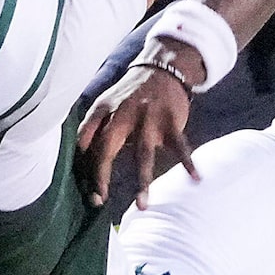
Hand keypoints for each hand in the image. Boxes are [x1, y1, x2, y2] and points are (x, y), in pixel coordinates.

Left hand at [74, 52, 203, 206]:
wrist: (161, 69)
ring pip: (143, 154)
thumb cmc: (129, 95)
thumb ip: (93, 128)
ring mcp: (148, 118)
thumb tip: (80, 160)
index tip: (82, 186)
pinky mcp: (171, 120)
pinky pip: (180, 145)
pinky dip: (189, 162)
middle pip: (107, 148)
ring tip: (142, 205)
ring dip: (142, 181)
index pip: (85, 138)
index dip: (80, 162)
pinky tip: (195, 178)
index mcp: (102, 110)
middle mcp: (123, 114)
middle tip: (98, 200)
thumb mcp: (105, 103)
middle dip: (101, 176)